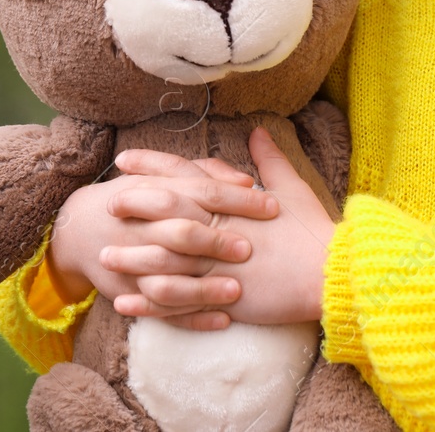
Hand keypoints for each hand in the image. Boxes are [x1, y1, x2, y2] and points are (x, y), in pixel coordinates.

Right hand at [46, 152, 278, 330]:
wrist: (79, 229)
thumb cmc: (135, 197)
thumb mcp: (164, 177)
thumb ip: (206, 173)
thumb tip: (247, 179)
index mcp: (159, 193)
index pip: (205, 191)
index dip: (240, 199)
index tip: (273, 206)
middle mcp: (146, 227)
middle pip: (186, 233)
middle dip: (218, 242)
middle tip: (251, 248)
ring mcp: (136, 264)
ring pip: (173, 278)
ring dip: (205, 287)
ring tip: (237, 291)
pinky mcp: (133, 293)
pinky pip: (165, 311)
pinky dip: (194, 317)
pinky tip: (224, 320)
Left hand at [110, 127, 335, 329]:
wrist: (332, 273)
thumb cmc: (314, 231)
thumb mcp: (293, 189)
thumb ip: (270, 160)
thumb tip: (259, 132)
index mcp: (233, 201)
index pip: (185, 176)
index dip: (153, 166)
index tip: (125, 160)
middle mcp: (220, 229)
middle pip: (167, 213)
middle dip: (134, 206)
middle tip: (106, 204)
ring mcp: (218, 263)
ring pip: (165, 258)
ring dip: (132, 258)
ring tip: (103, 258)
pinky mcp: (221, 296)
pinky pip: (176, 300)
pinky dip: (147, 302)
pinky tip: (123, 302)